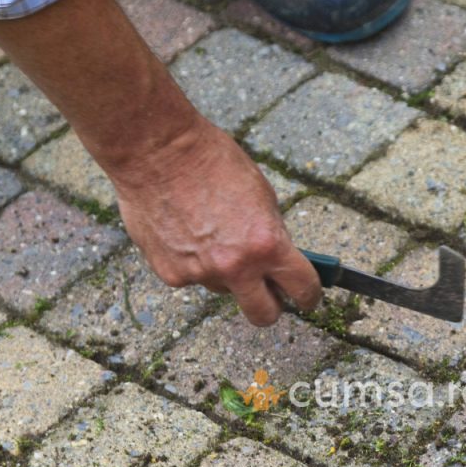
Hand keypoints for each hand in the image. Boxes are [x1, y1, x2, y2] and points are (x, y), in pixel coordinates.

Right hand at [109, 115, 321, 325]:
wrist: (157, 151)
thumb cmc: (211, 161)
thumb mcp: (262, 195)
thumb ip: (272, 234)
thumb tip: (277, 259)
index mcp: (267, 245)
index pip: (301, 289)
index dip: (308, 295)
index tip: (306, 296)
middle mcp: (235, 267)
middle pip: (263, 315)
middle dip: (270, 307)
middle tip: (267, 291)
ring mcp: (201, 275)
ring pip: (223, 289)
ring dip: (225, 274)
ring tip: (211, 235)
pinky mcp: (170, 274)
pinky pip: (192, 277)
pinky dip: (193, 263)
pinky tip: (184, 232)